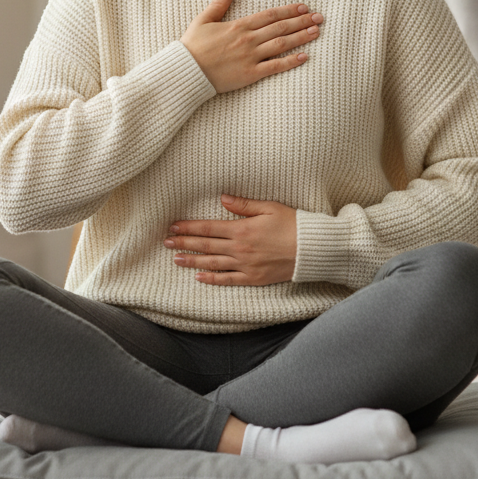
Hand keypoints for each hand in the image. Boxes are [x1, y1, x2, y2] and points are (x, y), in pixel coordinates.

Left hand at [163, 194, 297, 285]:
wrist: (311, 249)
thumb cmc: (293, 224)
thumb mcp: (269, 207)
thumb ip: (244, 204)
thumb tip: (223, 198)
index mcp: (242, 229)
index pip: (208, 228)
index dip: (189, 228)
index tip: (173, 227)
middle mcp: (240, 249)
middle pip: (206, 246)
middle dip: (184, 243)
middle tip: (166, 243)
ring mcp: (245, 265)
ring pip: (212, 264)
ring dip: (192, 261)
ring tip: (176, 259)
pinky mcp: (253, 278)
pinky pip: (228, 280)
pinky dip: (212, 279)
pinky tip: (199, 277)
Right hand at [180, 0, 323, 93]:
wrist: (186, 72)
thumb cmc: (192, 47)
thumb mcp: (203, 20)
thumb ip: (219, 4)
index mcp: (238, 25)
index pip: (270, 15)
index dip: (289, 10)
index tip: (304, 7)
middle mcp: (248, 39)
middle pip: (281, 27)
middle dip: (302, 22)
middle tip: (319, 18)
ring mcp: (251, 57)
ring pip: (282, 44)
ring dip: (301, 37)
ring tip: (316, 32)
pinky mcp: (250, 74)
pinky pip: (275, 67)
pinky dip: (291, 61)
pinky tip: (305, 56)